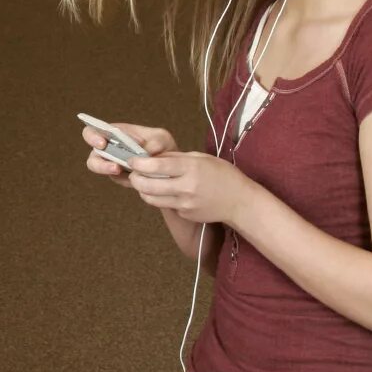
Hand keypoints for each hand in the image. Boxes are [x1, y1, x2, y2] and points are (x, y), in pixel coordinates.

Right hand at [82, 122, 176, 188]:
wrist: (170, 167)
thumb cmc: (163, 147)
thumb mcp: (162, 139)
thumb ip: (155, 142)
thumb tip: (144, 150)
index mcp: (115, 132)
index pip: (96, 129)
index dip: (94, 135)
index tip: (103, 142)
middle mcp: (109, 146)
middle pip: (92, 151)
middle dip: (98, 159)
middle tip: (113, 164)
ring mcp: (111, 162)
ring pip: (97, 166)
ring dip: (106, 168)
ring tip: (119, 170)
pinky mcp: (118, 177)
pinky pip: (115, 178)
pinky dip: (122, 178)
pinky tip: (133, 177)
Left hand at [126, 152, 259, 226]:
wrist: (239, 201)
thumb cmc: (222, 175)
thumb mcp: (202, 158)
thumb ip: (177, 158)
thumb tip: (154, 157)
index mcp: (191, 169)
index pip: (157, 166)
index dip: (140, 163)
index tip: (132, 159)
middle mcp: (186, 188)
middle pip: (148, 186)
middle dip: (135, 179)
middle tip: (133, 173)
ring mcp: (185, 204)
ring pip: (152, 199)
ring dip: (143, 190)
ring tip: (145, 183)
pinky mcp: (185, 215)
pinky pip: (166, 205)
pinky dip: (161, 198)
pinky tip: (168, 192)